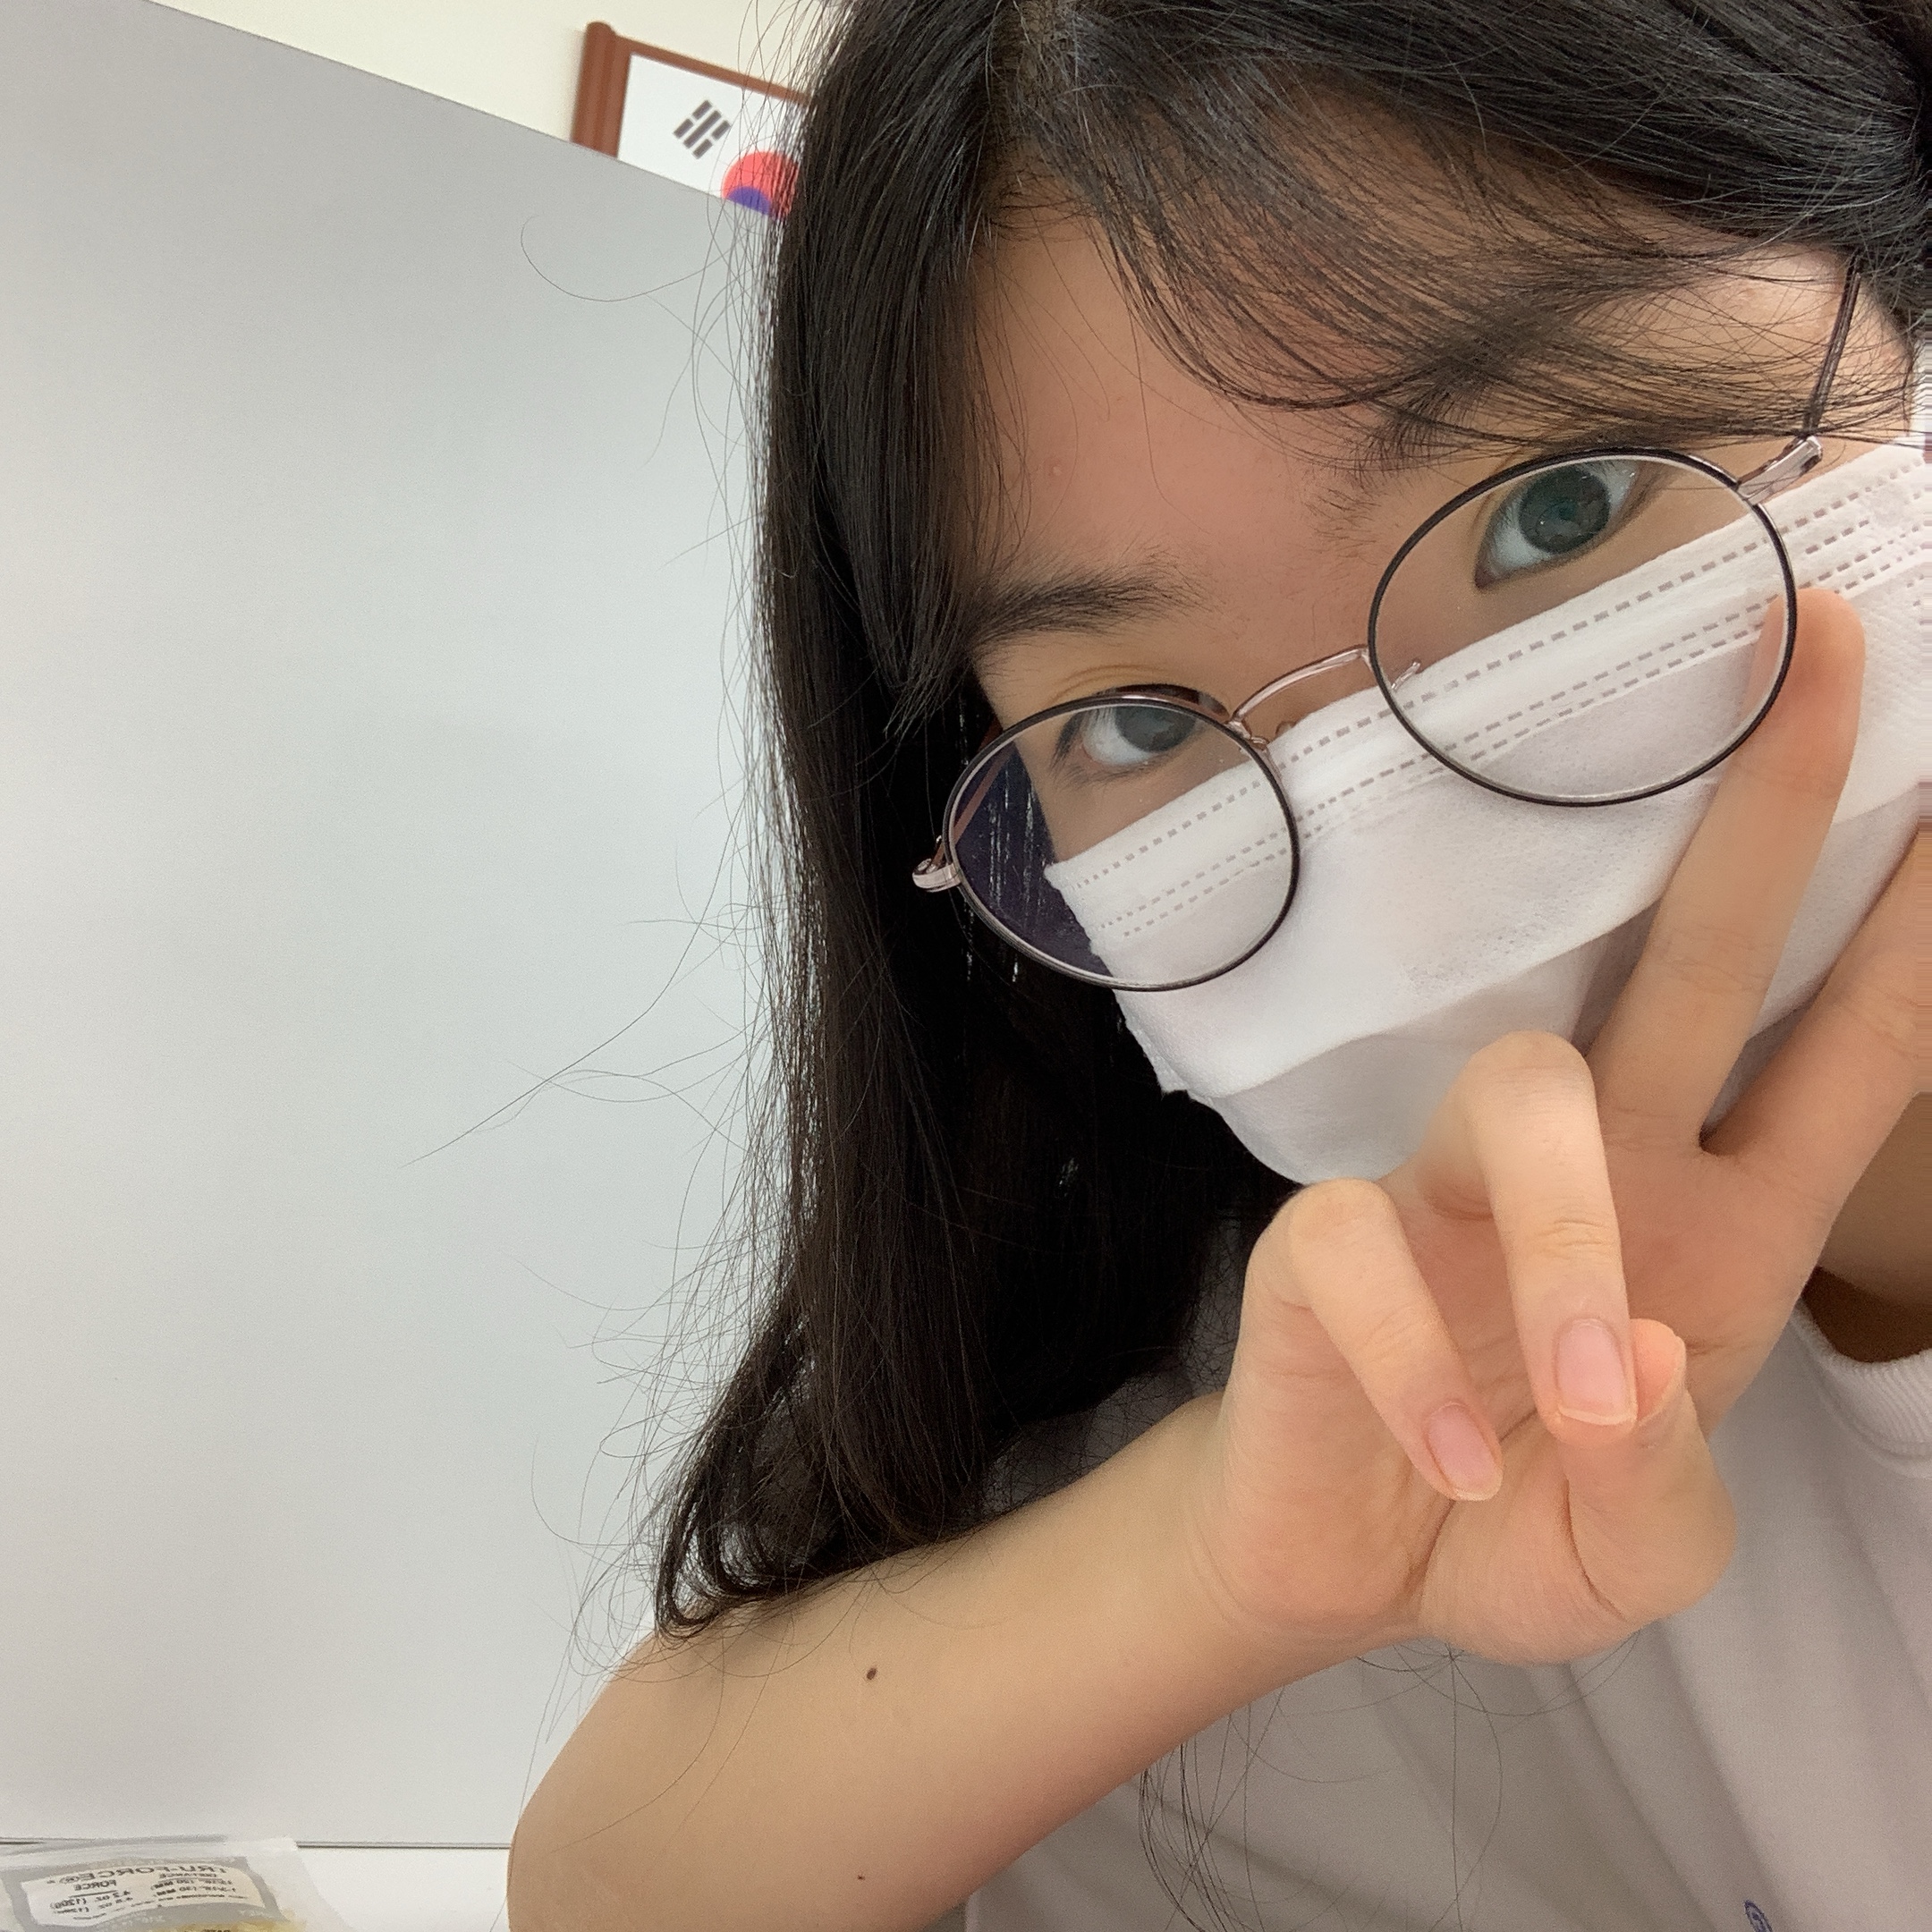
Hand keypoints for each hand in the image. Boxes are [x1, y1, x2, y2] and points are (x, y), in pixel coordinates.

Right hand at [1174, 588, 1920, 1673]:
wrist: (1352, 1569)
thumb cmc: (1522, 1531)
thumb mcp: (1641, 1555)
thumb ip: (1674, 1489)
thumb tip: (1651, 1359)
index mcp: (1722, 1229)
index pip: (1846, 1055)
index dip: (1913, 926)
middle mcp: (1605, 1172)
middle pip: (1689, 959)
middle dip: (1768, 815)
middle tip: (1830, 654)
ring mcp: (1452, 1189)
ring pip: (1525, 1090)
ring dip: (1575, 1244)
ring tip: (1593, 1408)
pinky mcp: (1326, 1242)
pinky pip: (1366, 1251)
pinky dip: (1422, 1372)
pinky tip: (1453, 1469)